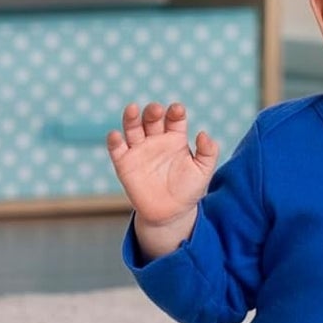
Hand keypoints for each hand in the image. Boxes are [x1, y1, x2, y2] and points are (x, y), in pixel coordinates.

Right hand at [106, 101, 217, 238]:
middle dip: (153, 112)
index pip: (174, 119)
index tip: (177, 110)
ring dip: (131, 118)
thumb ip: (208, 152)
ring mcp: (139, 150)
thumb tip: (203, 133)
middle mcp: (156, 140)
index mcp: (175, 138)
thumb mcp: (203, 171)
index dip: (175, 112)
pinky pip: (117, 149)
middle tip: (156, 110)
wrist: (171, 214)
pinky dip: (114, 141)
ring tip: (132, 109)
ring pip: (132, 128)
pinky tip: (115, 135)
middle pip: (152, 119)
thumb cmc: (188, 190)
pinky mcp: (124, 164)